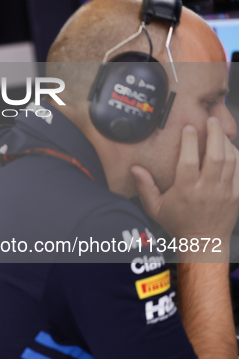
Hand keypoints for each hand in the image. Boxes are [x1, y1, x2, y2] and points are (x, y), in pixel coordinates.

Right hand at [131, 118, 238, 246]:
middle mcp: (207, 189)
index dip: (190, 141)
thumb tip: (135, 168)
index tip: (188, 128)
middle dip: (215, 134)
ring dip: (227, 142)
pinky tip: (230, 148)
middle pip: (216, 156)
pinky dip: (237, 156)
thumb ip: (144, 186)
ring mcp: (225, 192)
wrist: (203, 241)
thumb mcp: (154, 207)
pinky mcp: (237, 194)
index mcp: (186, 190)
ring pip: (231, 160)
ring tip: (220, 130)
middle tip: (211, 120)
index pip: (190, 160)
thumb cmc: (177, 223)